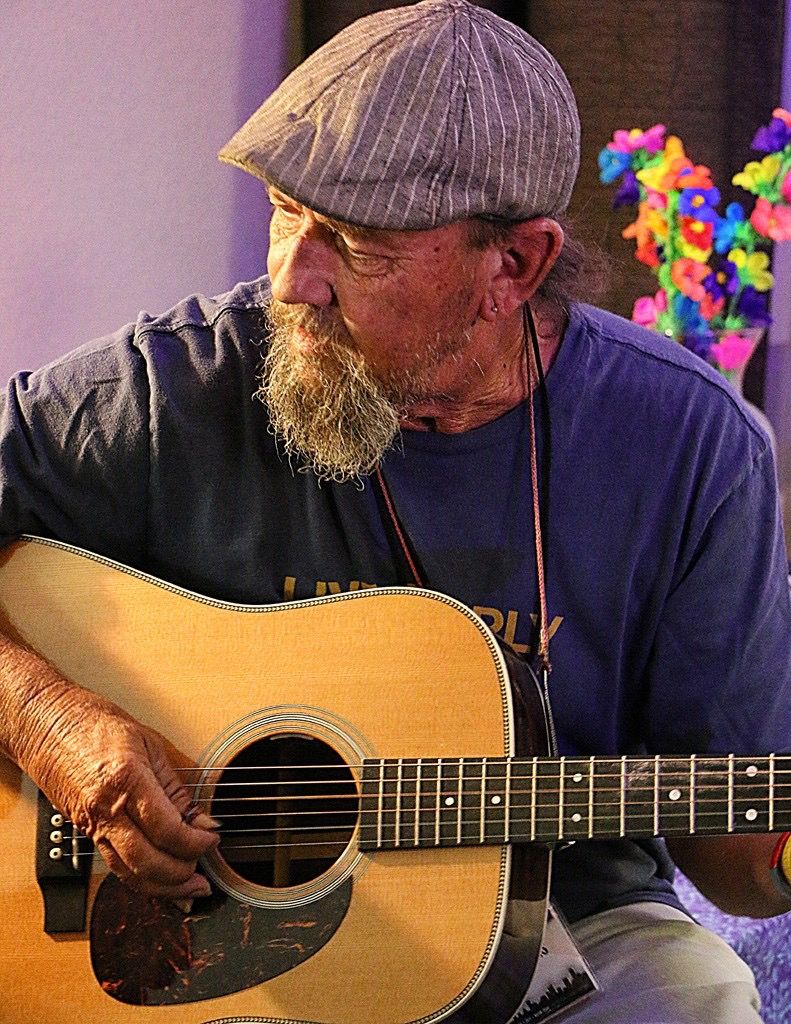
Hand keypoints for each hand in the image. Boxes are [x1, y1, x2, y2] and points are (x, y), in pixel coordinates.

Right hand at [20, 682, 218, 900]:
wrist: (49, 724)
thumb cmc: (96, 724)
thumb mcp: (149, 744)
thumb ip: (176, 786)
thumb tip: (200, 817)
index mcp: (126, 779)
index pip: (166, 828)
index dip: (195, 841)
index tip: (212, 838)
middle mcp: (106, 808)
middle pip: (147, 860)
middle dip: (181, 874)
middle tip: (204, 871)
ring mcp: (92, 824)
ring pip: (128, 873)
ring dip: (162, 887)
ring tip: (189, 887)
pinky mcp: (86, 832)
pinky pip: (115, 866)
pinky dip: (141, 879)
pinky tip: (160, 880)